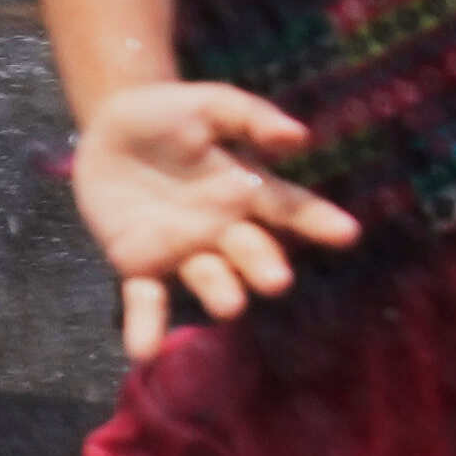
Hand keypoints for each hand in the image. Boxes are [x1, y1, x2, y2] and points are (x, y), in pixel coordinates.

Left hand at [67, 83, 361, 364]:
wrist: (108, 129)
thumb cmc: (170, 114)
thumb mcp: (210, 103)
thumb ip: (251, 118)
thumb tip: (299, 137)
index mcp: (246, 189)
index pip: (291, 208)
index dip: (319, 221)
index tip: (347, 234)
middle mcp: (223, 228)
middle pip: (252, 252)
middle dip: (264, 266)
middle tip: (276, 279)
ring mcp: (183, 250)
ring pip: (208, 279)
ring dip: (221, 294)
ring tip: (230, 306)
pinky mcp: (139, 265)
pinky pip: (145, 300)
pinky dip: (146, 327)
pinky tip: (144, 351)